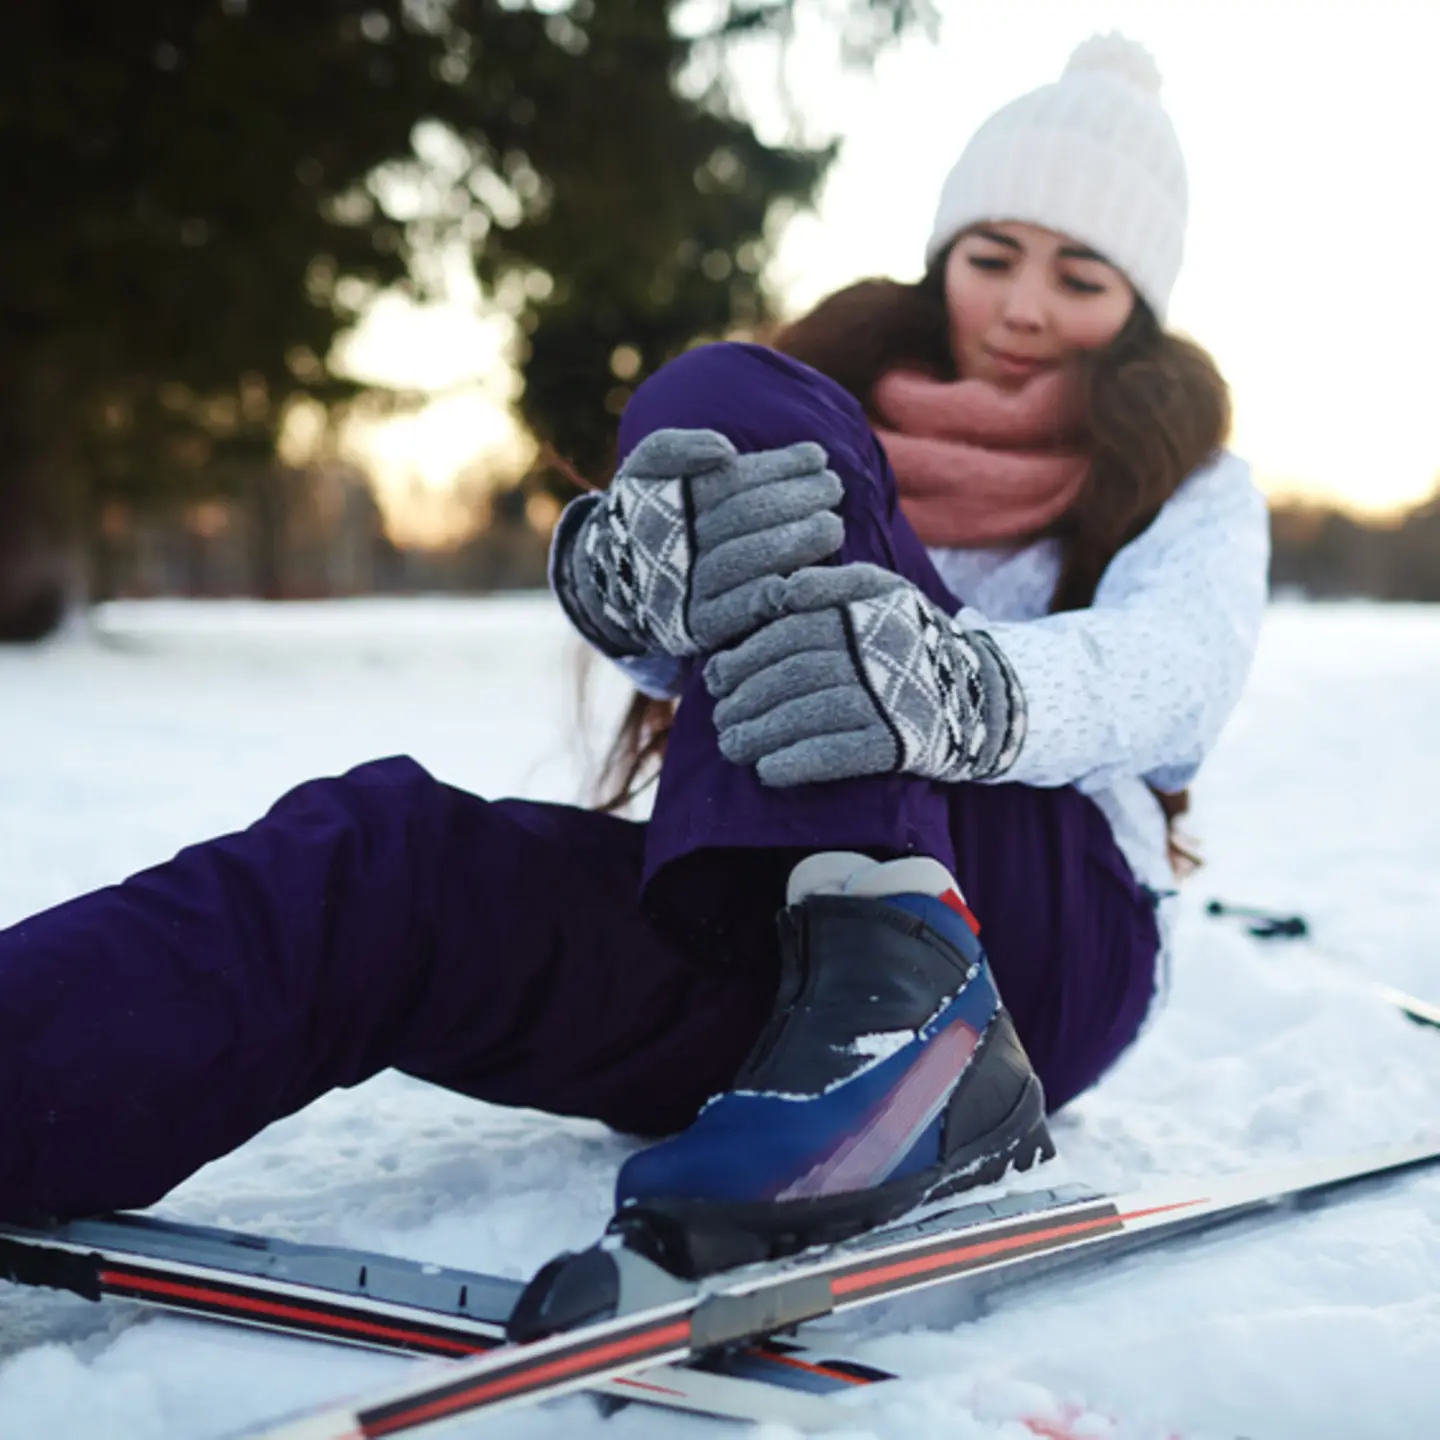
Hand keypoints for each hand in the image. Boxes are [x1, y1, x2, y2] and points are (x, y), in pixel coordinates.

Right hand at [561, 429, 844, 657]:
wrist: (616, 579)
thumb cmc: (648, 510)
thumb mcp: (648, 467)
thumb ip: (677, 448)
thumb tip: (724, 450)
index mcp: (665, 505)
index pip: (729, 483)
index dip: (777, 466)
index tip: (817, 456)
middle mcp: (672, 549)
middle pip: (741, 520)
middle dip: (793, 500)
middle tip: (834, 488)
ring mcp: (685, 591)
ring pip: (745, 563)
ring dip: (794, 544)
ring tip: (834, 526)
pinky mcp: (700, 629)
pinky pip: (741, 612)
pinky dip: (774, 596)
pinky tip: (809, 577)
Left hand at [702, 564, 1026, 787]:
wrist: (980, 695)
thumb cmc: (913, 641)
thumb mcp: (883, 592)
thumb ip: (833, 584)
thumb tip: (781, 591)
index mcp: (864, 612)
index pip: (787, 633)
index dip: (744, 657)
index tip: (715, 679)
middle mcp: (874, 651)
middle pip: (790, 674)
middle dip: (745, 699)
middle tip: (720, 719)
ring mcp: (886, 698)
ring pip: (805, 713)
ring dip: (759, 734)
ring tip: (732, 747)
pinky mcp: (897, 743)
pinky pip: (836, 754)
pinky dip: (796, 763)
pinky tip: (767, 771)